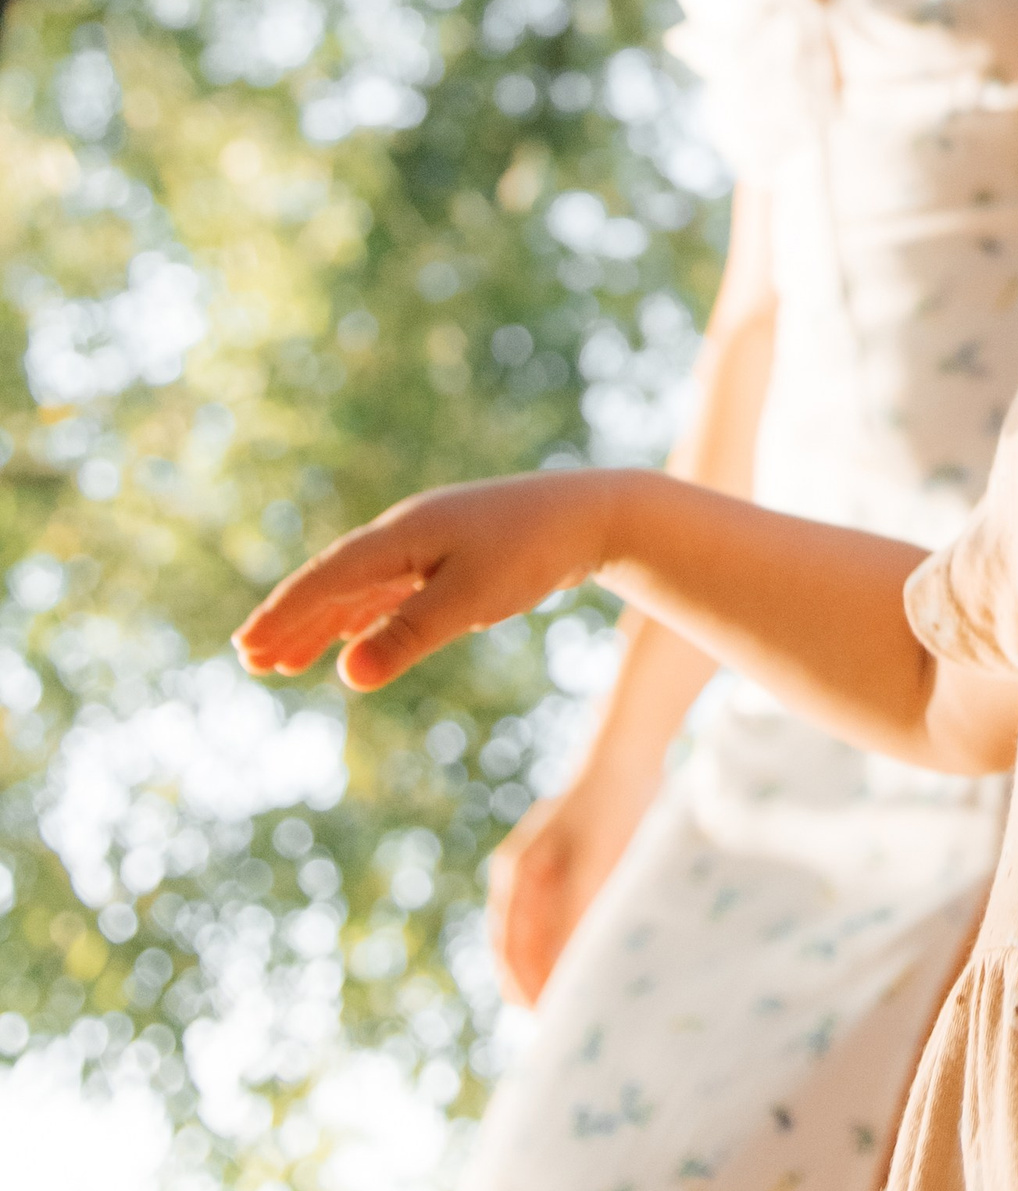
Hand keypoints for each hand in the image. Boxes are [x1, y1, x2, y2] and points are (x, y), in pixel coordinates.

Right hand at [233, 471, 621, 692]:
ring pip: (359, 589)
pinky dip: (361, 617)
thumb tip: (347, 676)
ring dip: (321, 624)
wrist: (596, 514)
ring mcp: (428, 542)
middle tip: (250, 660)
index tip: (248, 649)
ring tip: (283, 662)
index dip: (285, 615)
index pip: (327, 578)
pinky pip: (389, 589)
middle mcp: (406, 533)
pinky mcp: (452, 555)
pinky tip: (346, 641)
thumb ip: (410, 635)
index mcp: (401, 535)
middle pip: (333, 581)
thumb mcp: (472, 599)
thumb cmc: (535, 552)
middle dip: (291, 621)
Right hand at [486, 764, 654, 1006]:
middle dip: (538, 990)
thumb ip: (581, 910)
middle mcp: (519, 882)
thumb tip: (572, 967)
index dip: (530, 990)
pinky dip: (567, 955)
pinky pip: (554, 932)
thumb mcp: (598, 859)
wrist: (627, 760)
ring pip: (535, 946)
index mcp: (518, 877)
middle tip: (570, 1025)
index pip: (513, 952)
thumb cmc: (612, 806)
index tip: (553, 1019)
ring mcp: (536, 881)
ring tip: (582, 1006)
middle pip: (517, 956)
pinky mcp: (560, 881)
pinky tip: (594, 969)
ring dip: (553, 975)